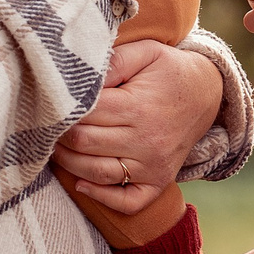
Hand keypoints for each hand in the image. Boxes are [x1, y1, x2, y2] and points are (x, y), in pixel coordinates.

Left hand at [53, 41, 220, 212]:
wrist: (208, 94)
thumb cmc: (169, 70)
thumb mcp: (146, 52)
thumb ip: (113, 62)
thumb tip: (81, 79)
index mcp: (138, 106)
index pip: (85, 114)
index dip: (62, 111)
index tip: (50, 106)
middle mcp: (146, 140)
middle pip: (85, 143)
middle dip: (58, 136)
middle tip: (46, 127)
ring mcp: (153, 165)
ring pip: (97, 173)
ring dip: (69, 164)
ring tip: (55, 149)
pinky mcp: (159, 181)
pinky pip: (127, 201)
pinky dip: (101, 197)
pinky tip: (81, 184)